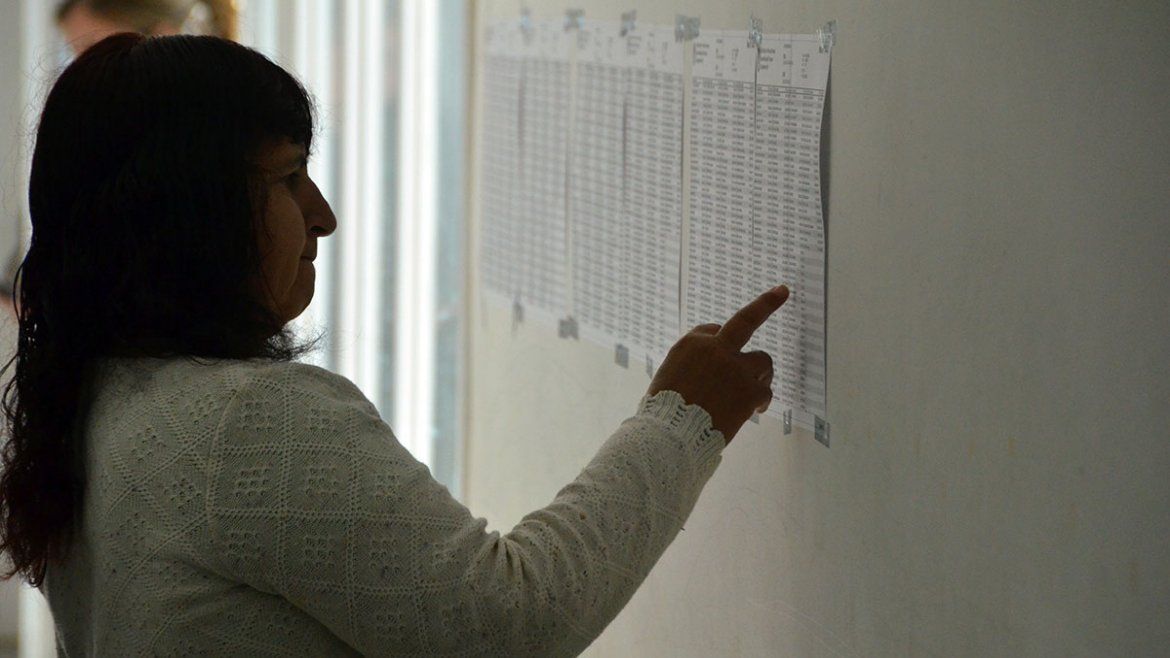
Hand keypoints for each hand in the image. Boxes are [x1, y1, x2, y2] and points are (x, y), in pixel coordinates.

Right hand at [647, 285, 789, 444]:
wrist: (671, 436)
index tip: (724, 353)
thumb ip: (690, 366)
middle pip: (746, 320)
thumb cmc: (664, 412)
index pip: (713, 331)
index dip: (720, 344)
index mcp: (691, 344)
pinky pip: (765, 391)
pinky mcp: (750, 390)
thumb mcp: (667, 377)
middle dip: (766, 304)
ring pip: (762, 360)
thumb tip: (705, 375)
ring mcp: (736, 368)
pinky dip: (761, 401)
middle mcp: (715, 349)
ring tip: (753, 390)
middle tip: (782, 290)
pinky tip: (755, 411)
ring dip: (760, 373)